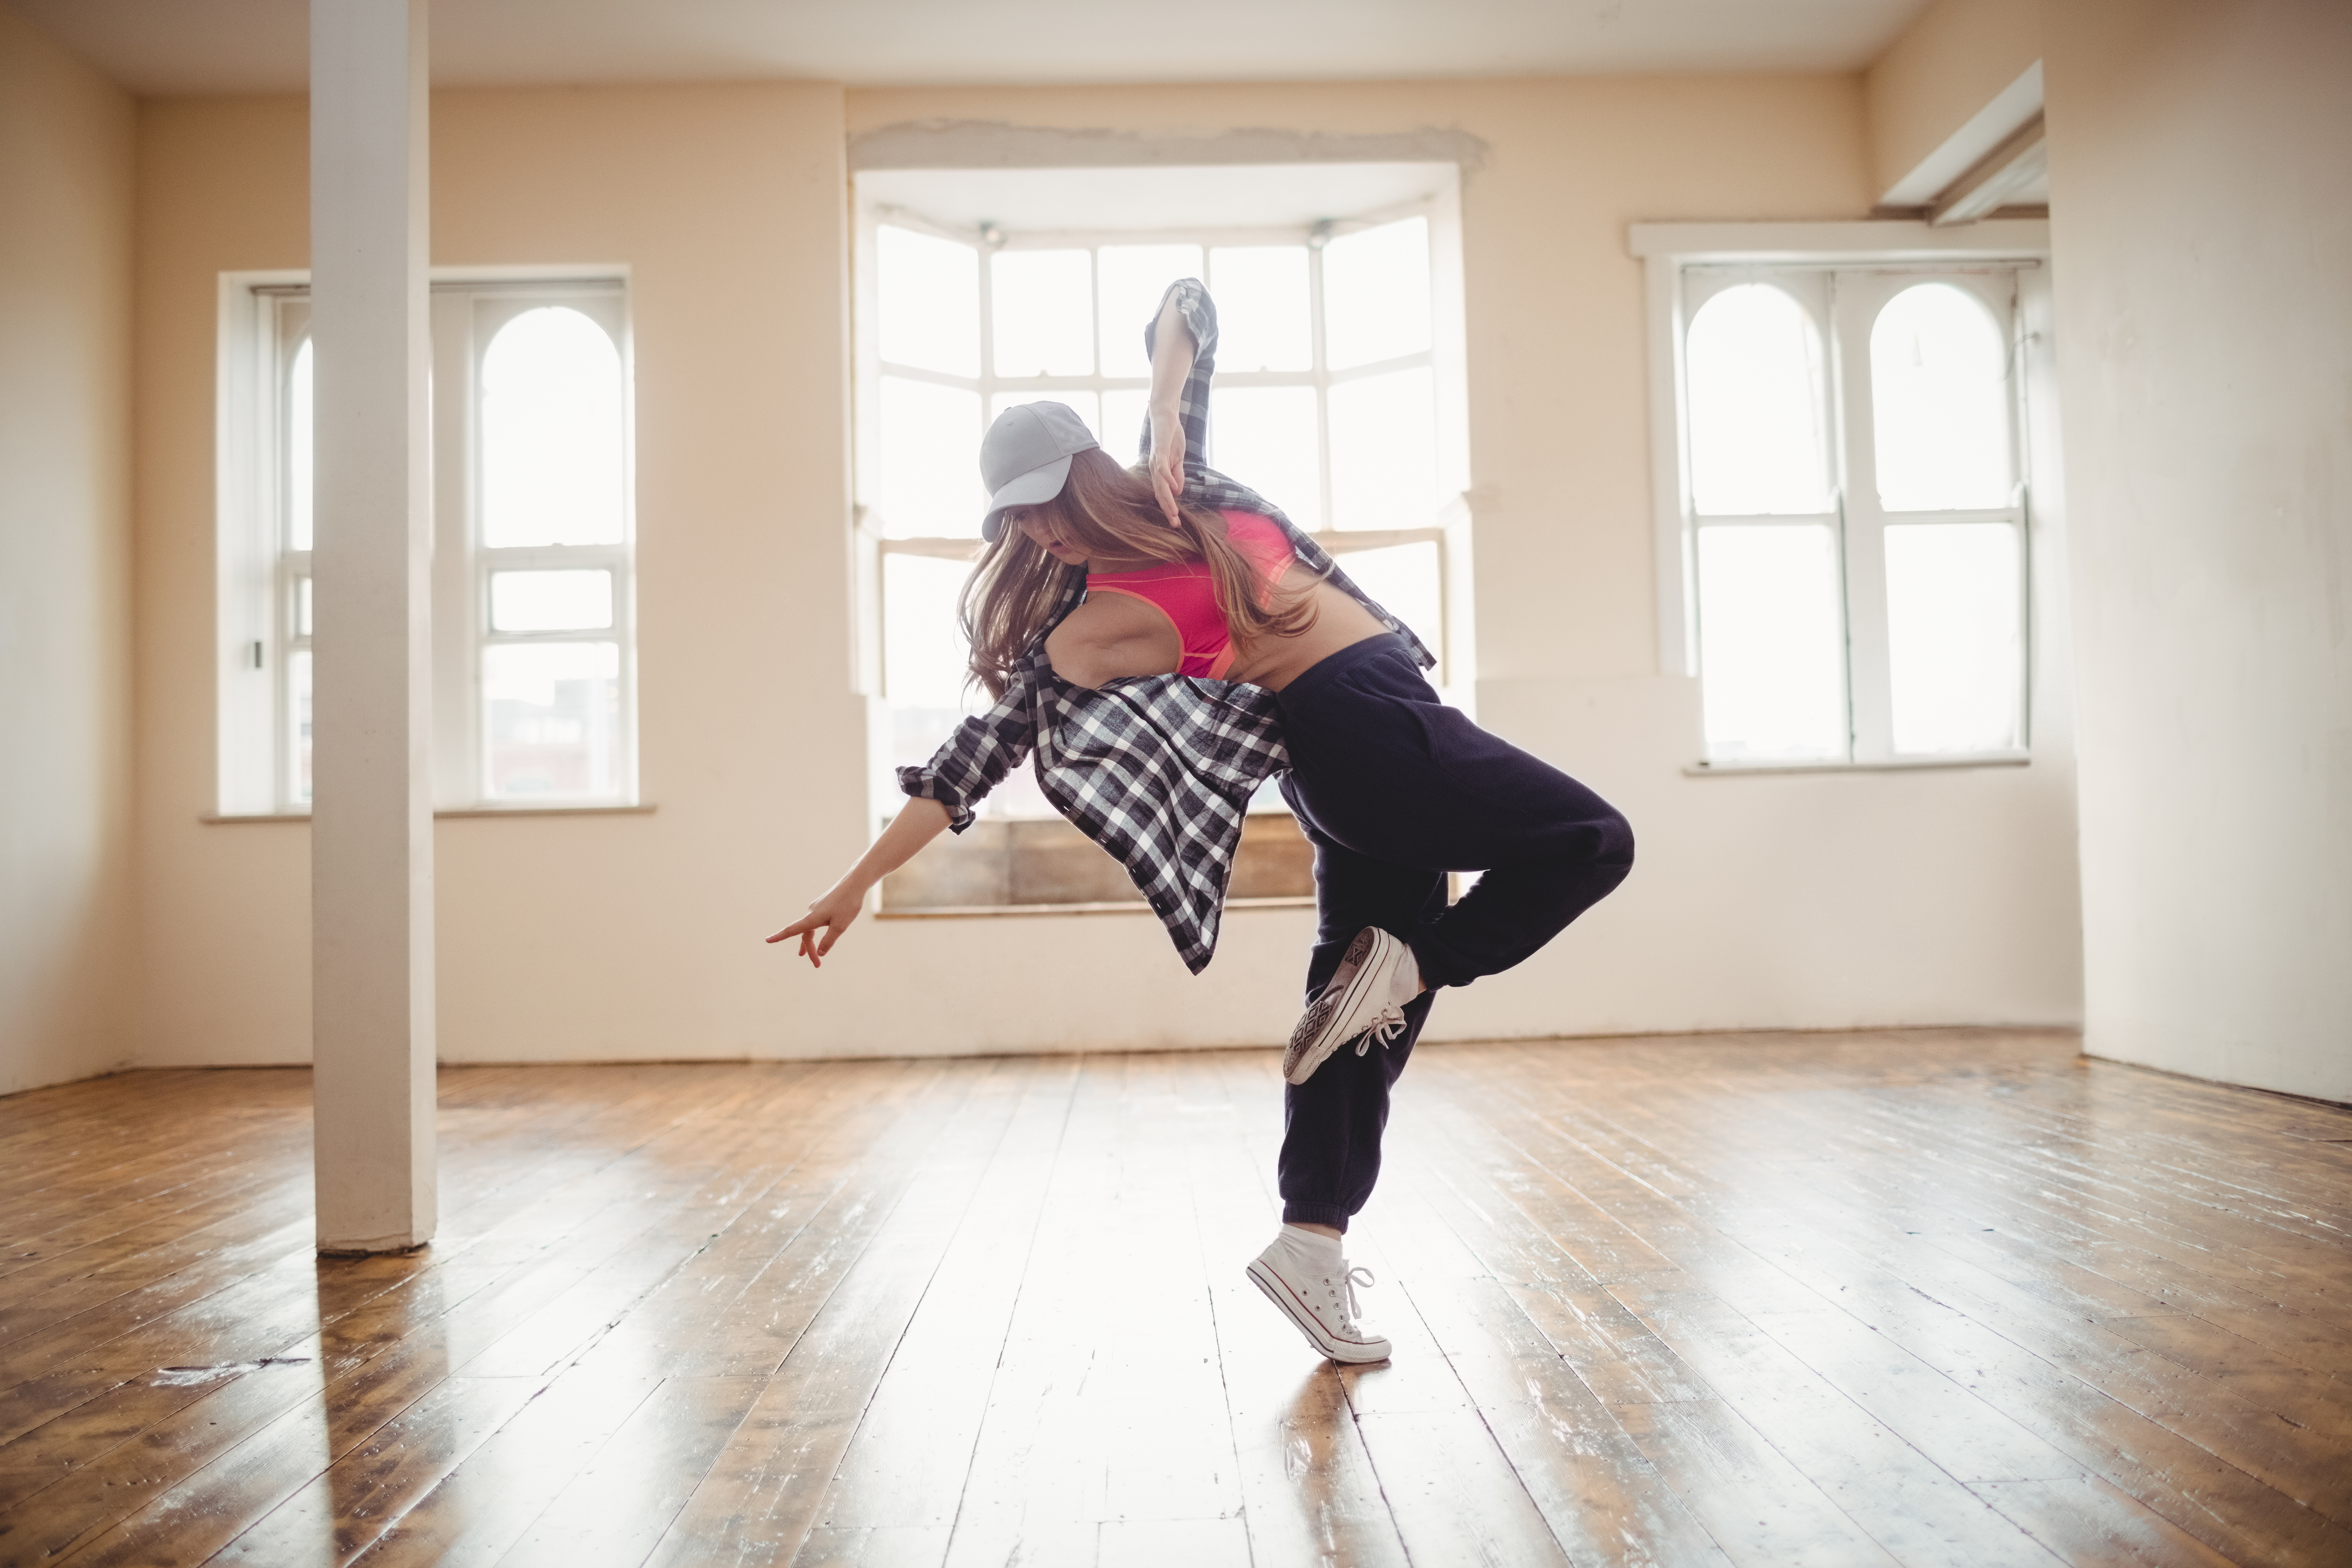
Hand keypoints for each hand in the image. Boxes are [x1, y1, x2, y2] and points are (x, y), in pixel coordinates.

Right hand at [766, 881, 865, 967]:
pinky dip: (814, 932)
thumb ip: (828, 940)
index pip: (791, 930)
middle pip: (805, 935)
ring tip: (807, 954)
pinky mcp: (823, 906)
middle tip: (817, 965)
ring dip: (810, 942)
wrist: (854, 884)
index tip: (767, 940)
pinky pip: (815, 922)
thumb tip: (820, 953)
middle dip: (810, 950)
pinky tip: (819, 935)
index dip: (779, 937)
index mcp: (812, 918)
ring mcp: (816, 909)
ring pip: (809, 929)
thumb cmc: (848, 904)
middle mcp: (811, 913)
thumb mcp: (840, 926)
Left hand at [1147, 407, 1185, 526]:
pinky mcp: (1159, 450)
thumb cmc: (1171, 437)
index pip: (1164, 494)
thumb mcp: (1178, 459)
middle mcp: (1155, 469)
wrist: (1166, 415)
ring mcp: (1156, 460)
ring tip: (1173, 513)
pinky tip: (1173, 488)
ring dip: (1167, 499)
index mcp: (1159, 472)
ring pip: (1160, 484)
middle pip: (1160, 493)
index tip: (1176, 522)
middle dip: (1167, 510)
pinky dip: (1168, 478)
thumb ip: (1177, 474)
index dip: (1169, 508)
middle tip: (1174, 524)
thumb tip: (1177, 492)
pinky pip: (1162, 467)